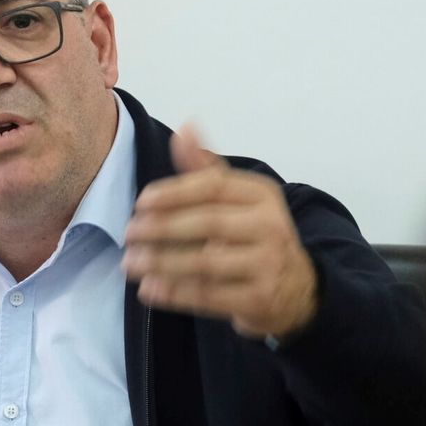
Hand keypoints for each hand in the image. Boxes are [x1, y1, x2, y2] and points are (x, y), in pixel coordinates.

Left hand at [123, 125, 317, 337]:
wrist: (296, 288)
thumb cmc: (254, 235)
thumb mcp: (239, 199)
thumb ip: (206, 169)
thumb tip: (185, 127)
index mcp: (261, 195)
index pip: (214, 186)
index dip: (174, 192)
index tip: (141, 202)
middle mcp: (269, 226)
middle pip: (208, 223)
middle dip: (161, 228)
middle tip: (129, 234)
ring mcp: (266, 264)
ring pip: (205, 263)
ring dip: (161, 263)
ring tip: (130, 263)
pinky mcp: (258, 299)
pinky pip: (209, 295)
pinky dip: (174, 293)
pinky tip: (148, 289)